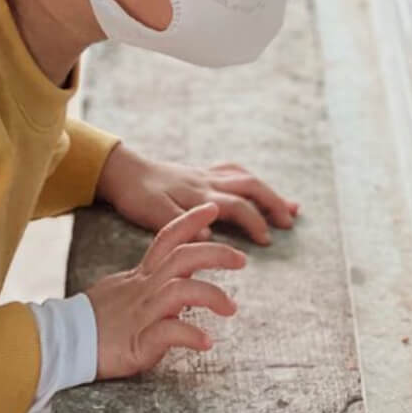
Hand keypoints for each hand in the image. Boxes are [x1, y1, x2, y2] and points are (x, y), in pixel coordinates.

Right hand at [84, 204, 246, 378]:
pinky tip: (206, 343)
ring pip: (182, 290)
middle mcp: (143, 288)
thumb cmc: (92, 323)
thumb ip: (148, 283)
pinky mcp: (137, 340)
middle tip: (242, 259)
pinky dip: (192, 335)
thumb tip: (175, 280)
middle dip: (216, 253)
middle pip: (183, 257)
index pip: (166, 239)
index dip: (190, 221)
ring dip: (212, 295)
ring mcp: (141, 313)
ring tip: (231, 308)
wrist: (56, 347)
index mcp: (139, 276)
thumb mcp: (121, 292)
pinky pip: (170, 333)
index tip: (213, 208)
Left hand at [97, 144, 297, 245]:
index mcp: (200, 196)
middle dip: (274, 204)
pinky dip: (251, 180)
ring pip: (247, 179)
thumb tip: (209, 238)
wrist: (121, 171)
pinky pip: (233, 171)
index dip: (256, 223)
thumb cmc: (136, 197)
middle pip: (252, 188)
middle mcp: (209, 182)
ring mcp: (206, 175)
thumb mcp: (153, 215)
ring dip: (270, 192)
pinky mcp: (201, 172)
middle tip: (290, 222)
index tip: (268, 241)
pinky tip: (257, 188)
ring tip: (290, 207)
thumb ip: (182, 225)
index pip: (238, 207)